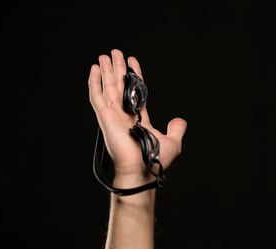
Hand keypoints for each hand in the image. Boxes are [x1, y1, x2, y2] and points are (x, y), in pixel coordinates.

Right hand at [88, 49, 186, 181]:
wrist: (141, 170)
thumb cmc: (154, 161)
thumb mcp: (173, 142)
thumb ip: (176, 130)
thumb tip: (180, 121)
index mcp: (138, 119)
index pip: (135, 92)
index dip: (134, 76)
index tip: (133, 61)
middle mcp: (124, 115)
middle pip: (119, 86)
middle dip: (118, 68)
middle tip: (116, 52)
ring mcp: (113, 115)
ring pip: (108, 87)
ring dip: (107, 70)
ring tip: (105, 55)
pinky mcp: (105, 117)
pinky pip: (97, 96)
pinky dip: (95, 82)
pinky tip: (95, 69)